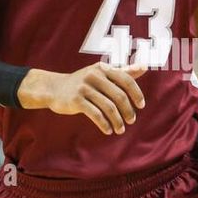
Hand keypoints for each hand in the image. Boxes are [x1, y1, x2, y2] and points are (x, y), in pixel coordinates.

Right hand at [18, 63, 146, 134]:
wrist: (53, 88)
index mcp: (103, 68)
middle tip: (131, 120)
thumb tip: (144, 67)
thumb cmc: (83, 82)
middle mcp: (94, 76)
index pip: (126, 80)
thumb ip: (123, 71)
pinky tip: (108, 130)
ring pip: (108, 107)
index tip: (141, 106)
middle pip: (119, 95)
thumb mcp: (101, 73)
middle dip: (128, 110)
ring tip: (120, 129)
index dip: (136, 93)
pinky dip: (104, 124)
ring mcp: (84, 88)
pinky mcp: (76, 100)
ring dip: (117, 121)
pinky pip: (95, 114)